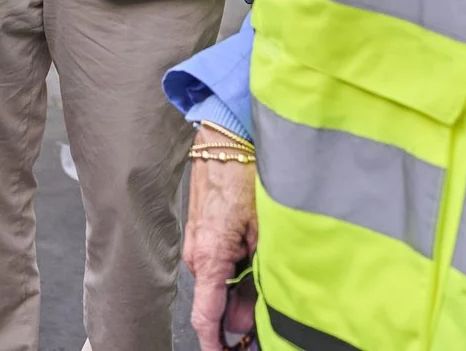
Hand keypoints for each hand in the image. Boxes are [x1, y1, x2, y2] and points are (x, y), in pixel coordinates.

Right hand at [184, 128, 259, 350]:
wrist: (225, 136)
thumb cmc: (243, 174)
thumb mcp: (264, 230)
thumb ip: (259, 276)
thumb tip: (253, 313)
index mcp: (207, 259)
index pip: (205, 318)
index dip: (216, 344)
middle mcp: (196, 255)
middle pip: (216, 302)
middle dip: (242, 314)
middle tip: (270, 315)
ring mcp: (196, 242)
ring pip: (220, 280)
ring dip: (242, 287)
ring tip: (269, 273)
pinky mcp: (202, 231)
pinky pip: (219, 261)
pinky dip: (238, 266)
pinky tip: (257, 255)